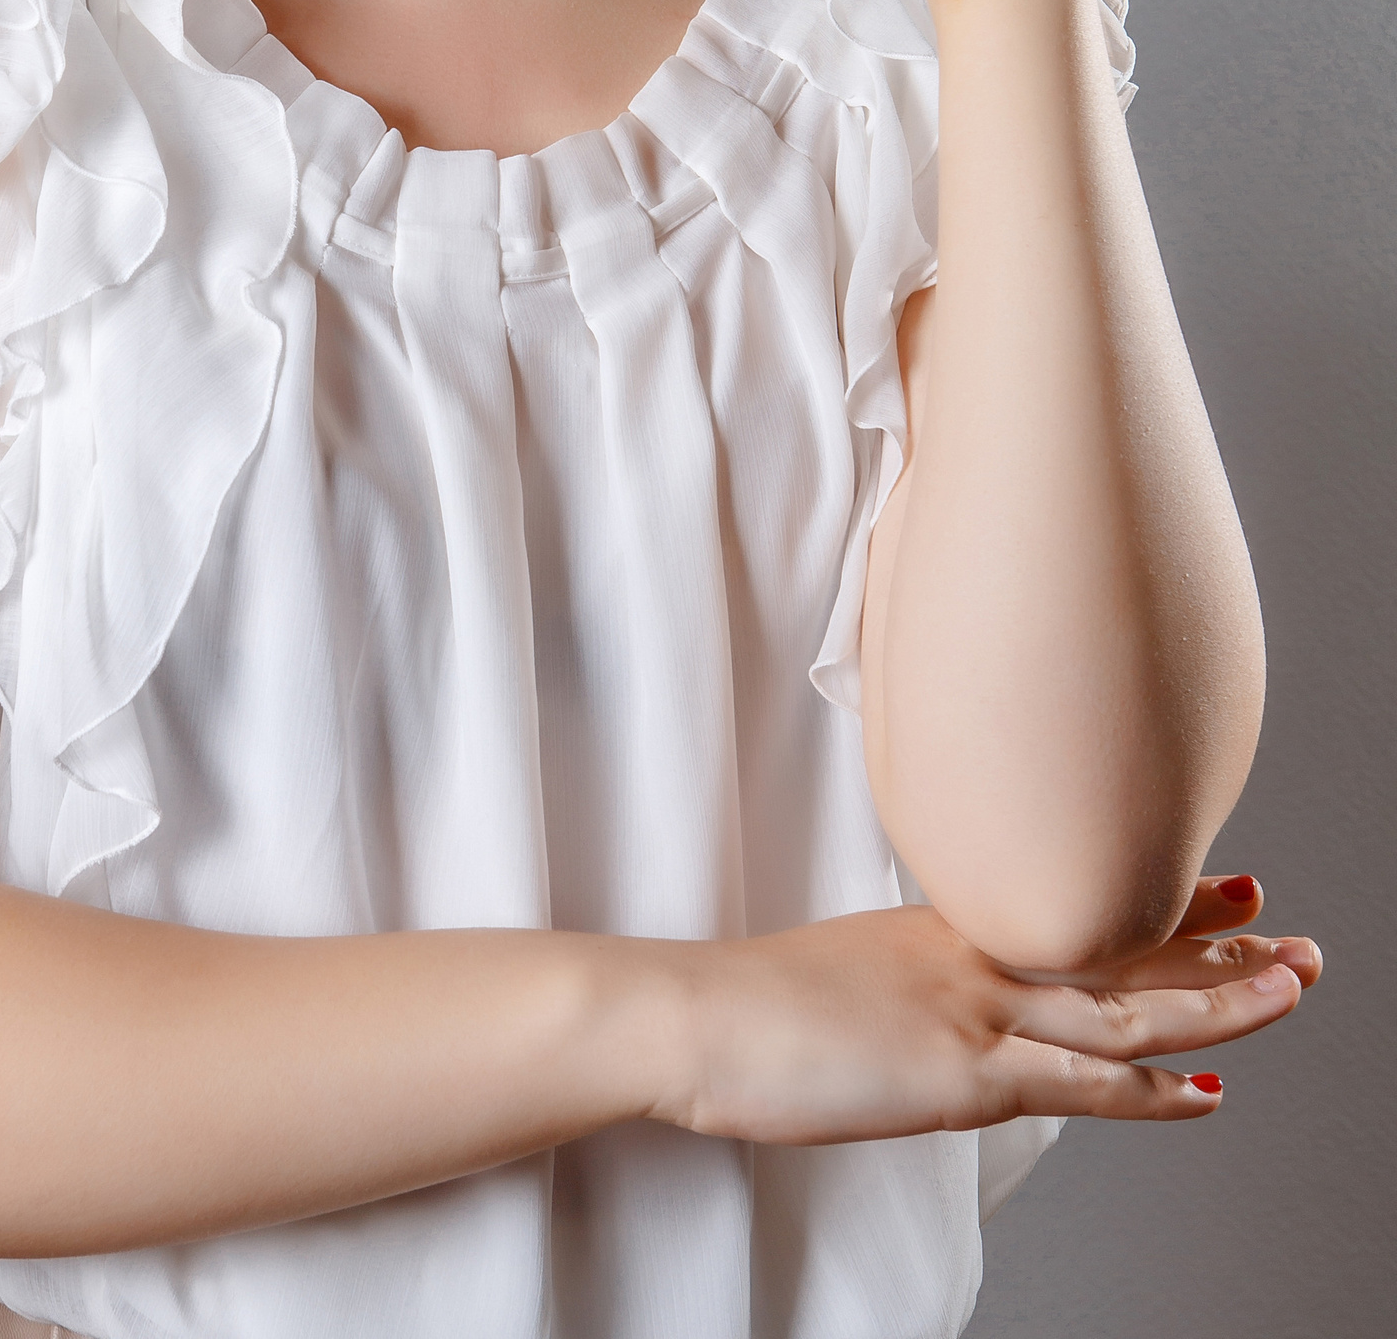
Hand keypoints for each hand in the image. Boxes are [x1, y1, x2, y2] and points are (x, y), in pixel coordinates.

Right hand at [646, 872, 1317, 1147]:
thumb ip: (901, 982)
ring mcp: (971, 1010)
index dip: (1156, 904)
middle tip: (1288, 930)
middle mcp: (972, 955)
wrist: (692, 1015)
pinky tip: (1204, 1092)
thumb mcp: (842, 971)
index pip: (1070, 910)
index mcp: (942, 929)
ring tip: (1291, 988)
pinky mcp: (959, 1071)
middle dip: (1212, 943)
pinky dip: (1151, 1089)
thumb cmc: (746, 1005)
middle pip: (1114, 944)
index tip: (1220, 891)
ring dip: (1219, 1001)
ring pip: (1123, 1005)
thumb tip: (926, 1010)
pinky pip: (1079, 1082)